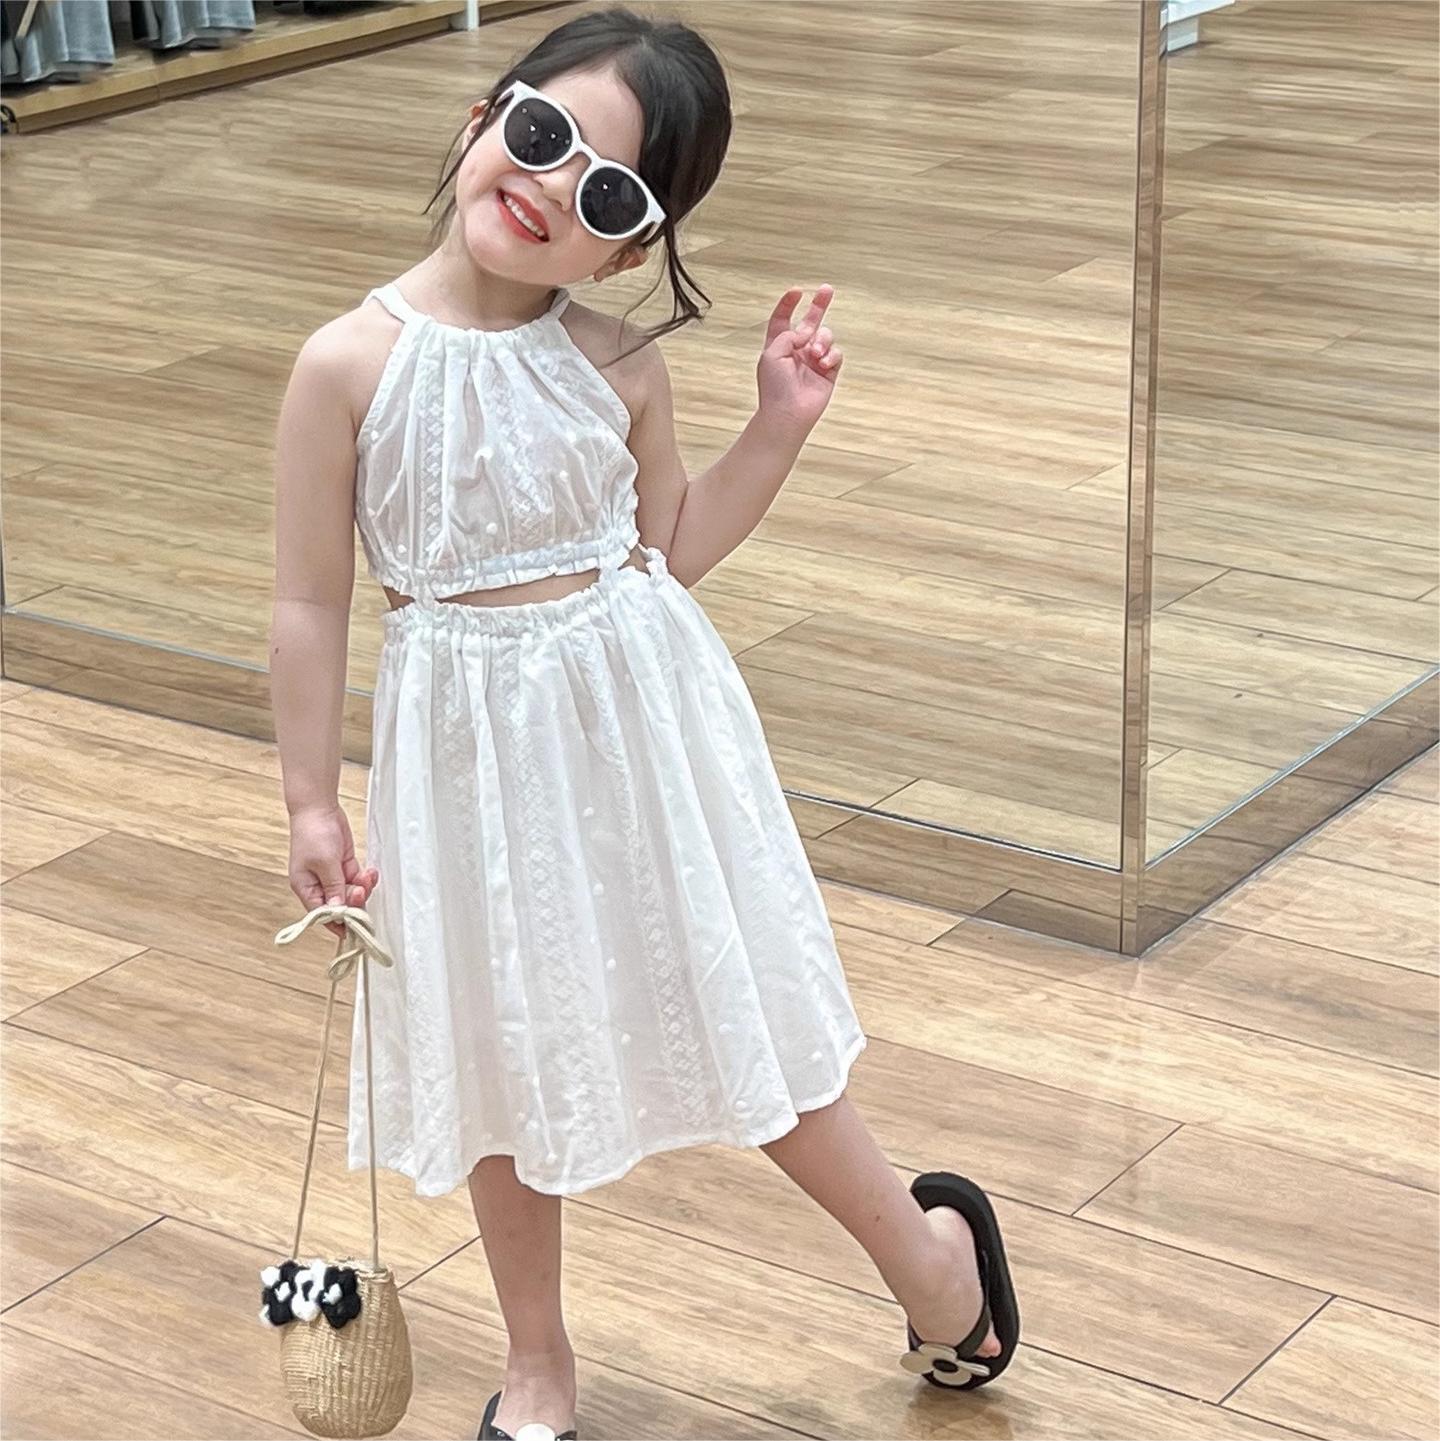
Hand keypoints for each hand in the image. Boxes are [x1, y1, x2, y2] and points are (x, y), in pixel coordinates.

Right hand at [288, 804, 378, 938]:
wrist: (319, 808)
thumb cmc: (313, 833)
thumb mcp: (325, 863)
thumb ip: (334, 888)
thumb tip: (338, 912)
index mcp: (306, 888)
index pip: (322, 915)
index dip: (338, 922)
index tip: (354, 928)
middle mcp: (319, 885)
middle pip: (340, 905)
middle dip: (354, 901)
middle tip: (361, 891)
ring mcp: (332, 875)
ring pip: (351, 893)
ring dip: (362, 888)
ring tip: (366, 877)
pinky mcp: (343, 865)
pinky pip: (357, 879)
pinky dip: (365, 878)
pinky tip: (370, 872)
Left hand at [756, 284, 843, 438]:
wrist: (788, 414)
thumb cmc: (775, 388)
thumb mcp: (772, 353)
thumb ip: (788, 334)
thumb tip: (807, 332)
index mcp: (779, 346)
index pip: (782, 320)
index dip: (788, 305)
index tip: (796, 291)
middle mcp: (797, 351)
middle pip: (809, 322)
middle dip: (819, 305)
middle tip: (827, 289)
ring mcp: (813, 360)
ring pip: (825, 336)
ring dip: (822, 340)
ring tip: (816, 353)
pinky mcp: (828, 371)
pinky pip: (836, 353)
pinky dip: (831, 356)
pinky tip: (823, 364)